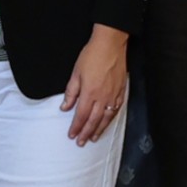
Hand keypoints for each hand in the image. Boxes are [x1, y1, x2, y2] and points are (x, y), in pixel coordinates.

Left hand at [62, 26, 129, 144]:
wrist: (110, 44)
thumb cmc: (92, 55)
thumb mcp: (76, 73)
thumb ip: (71, 93)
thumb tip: (65, 107)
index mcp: (89, 93)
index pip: (81, 115)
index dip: (76, 127)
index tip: (72, 135)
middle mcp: (102, 97)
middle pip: (93, 120)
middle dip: (86, 133)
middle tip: (81, 142)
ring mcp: (113, 95)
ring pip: (106, 118)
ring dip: (99, 129)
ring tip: (94, 138)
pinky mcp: (121, 91)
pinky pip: (116, 109)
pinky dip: (111, 118)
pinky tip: (107, 122)